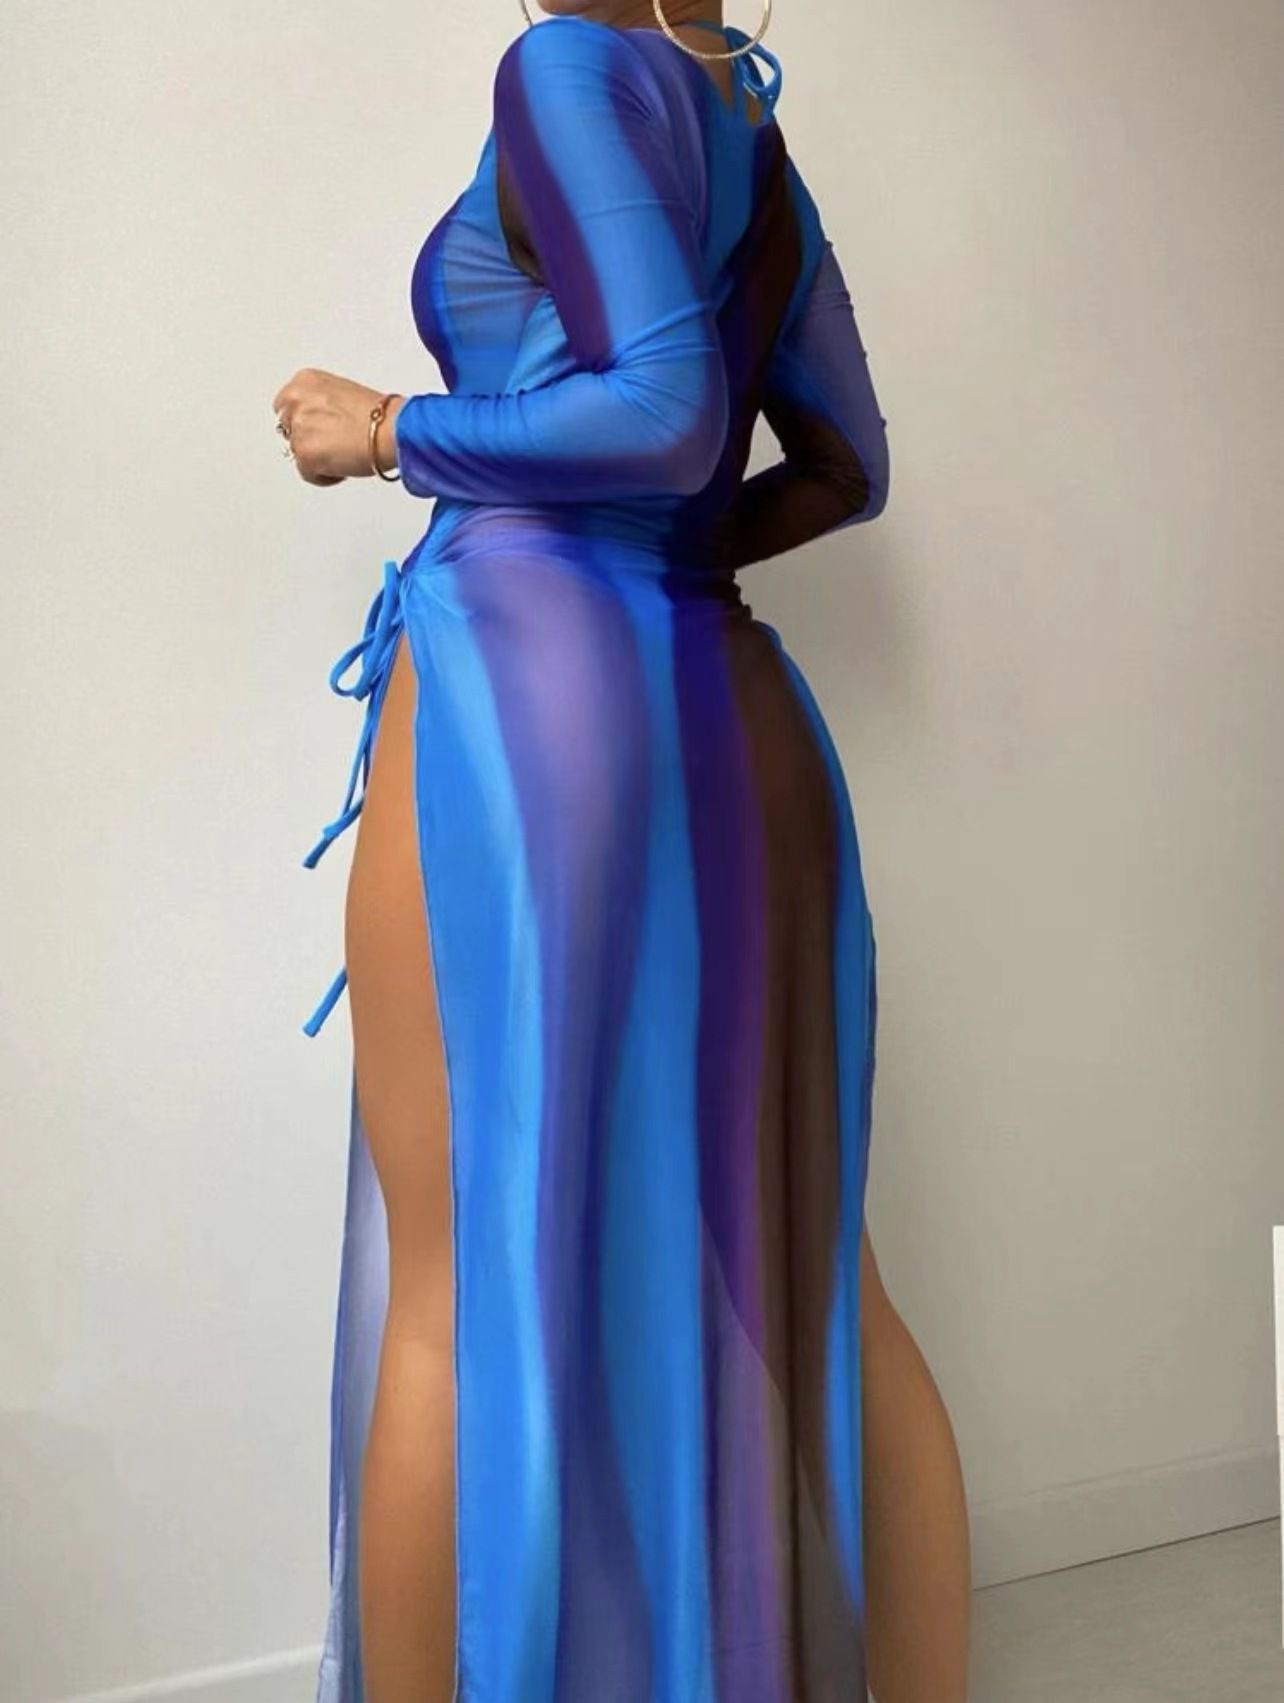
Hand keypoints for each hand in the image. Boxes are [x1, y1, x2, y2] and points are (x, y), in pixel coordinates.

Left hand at [270, 368, 403, 485]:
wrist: (391, 430)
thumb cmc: (379, 414)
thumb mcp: (344, 394)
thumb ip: (323, 405)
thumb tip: (322, 422)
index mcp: (306, 381)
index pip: (286, 404)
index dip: (303, 419)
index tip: (317, 427)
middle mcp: (297, 402)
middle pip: (289, 429)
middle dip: (308, 438)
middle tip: (330, 445)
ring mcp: (299, 429)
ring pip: (298, 453)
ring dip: (317, 458)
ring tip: (342, 456)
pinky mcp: (305, 456)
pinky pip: (307, 474)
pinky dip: (324, 476)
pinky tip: (342, 468)